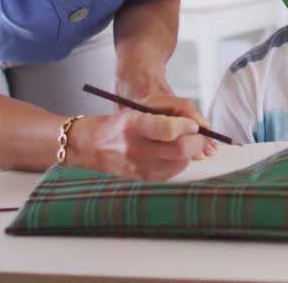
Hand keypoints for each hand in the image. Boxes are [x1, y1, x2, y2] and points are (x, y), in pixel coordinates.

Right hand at [69, 108, 208, 180]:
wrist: (89, 146)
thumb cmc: (119, 123)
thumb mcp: (140, 107)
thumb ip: (172, 111)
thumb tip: (199, 125)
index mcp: (133, 125)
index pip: (168, 130)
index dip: (186, 127)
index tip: (193, 124)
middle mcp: (135, 149)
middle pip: (179, 150)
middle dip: (197, 142)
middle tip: (198, 134)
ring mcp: (138, 168)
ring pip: (180, 163)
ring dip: (190, 152)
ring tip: (183, 142)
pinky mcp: (142, 179)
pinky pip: (172, 173)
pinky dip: (179, 162)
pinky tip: (172, 153)